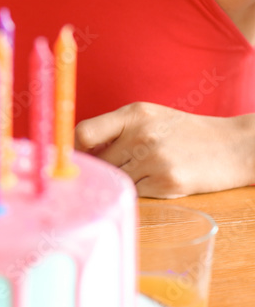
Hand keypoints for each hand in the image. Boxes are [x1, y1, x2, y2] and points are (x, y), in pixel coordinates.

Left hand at [74, 102, 254, 197]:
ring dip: (125, 180)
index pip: (85, 132)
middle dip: (105, 168)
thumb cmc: (184, 132)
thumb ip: (115, 129)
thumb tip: (78, 151)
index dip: (75, 149)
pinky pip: (136, 193)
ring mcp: (155, 159)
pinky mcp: (168, 182)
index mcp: (133, 114)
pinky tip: (158, 180)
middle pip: (101, 161)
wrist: (233, 146)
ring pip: (117, 179)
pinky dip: (141, 191)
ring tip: (146, 169)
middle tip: (120, 167)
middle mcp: (141, 134)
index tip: (74, 158)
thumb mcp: (149, 117)